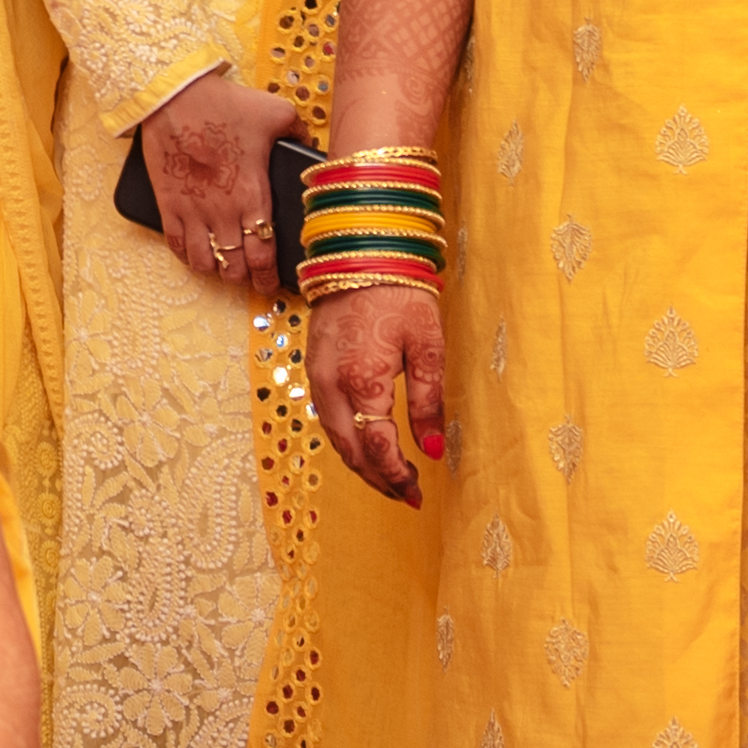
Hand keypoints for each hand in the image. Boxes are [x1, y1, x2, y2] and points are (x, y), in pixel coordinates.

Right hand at [135, 71, 299, 292]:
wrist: (174, 96)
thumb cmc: (225, 103)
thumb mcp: (275, 112)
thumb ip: (299, 132)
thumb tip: (313, 144)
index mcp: (252, 194)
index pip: (264, 254)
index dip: (269, 277)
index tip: (273, 284)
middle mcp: (222, 211)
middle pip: (235, 266)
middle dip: (245, 277)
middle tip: (251, 276)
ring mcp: (192, 210)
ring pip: (205, 263)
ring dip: (217, 270)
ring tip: (225, 266)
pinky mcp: (168, 204)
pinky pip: (176, 246)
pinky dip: (187, 256)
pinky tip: (196, 253)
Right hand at [307, 279, 444, 503]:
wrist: (359, 253)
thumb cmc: (400, 293)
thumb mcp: (428, 346)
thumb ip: (428, 402)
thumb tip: (434, 450)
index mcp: (363, 381)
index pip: (378, 447)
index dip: (398, 476)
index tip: (418, 492)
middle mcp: (332, 384)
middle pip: (351, 451)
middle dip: (378, 479)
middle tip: (405, 494)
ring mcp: (316, 375)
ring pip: (335, 437)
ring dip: (361, 462)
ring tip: (390, 477)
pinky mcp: (313, 366)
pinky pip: (327, 416)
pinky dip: (347, 439)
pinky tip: (367, 443)